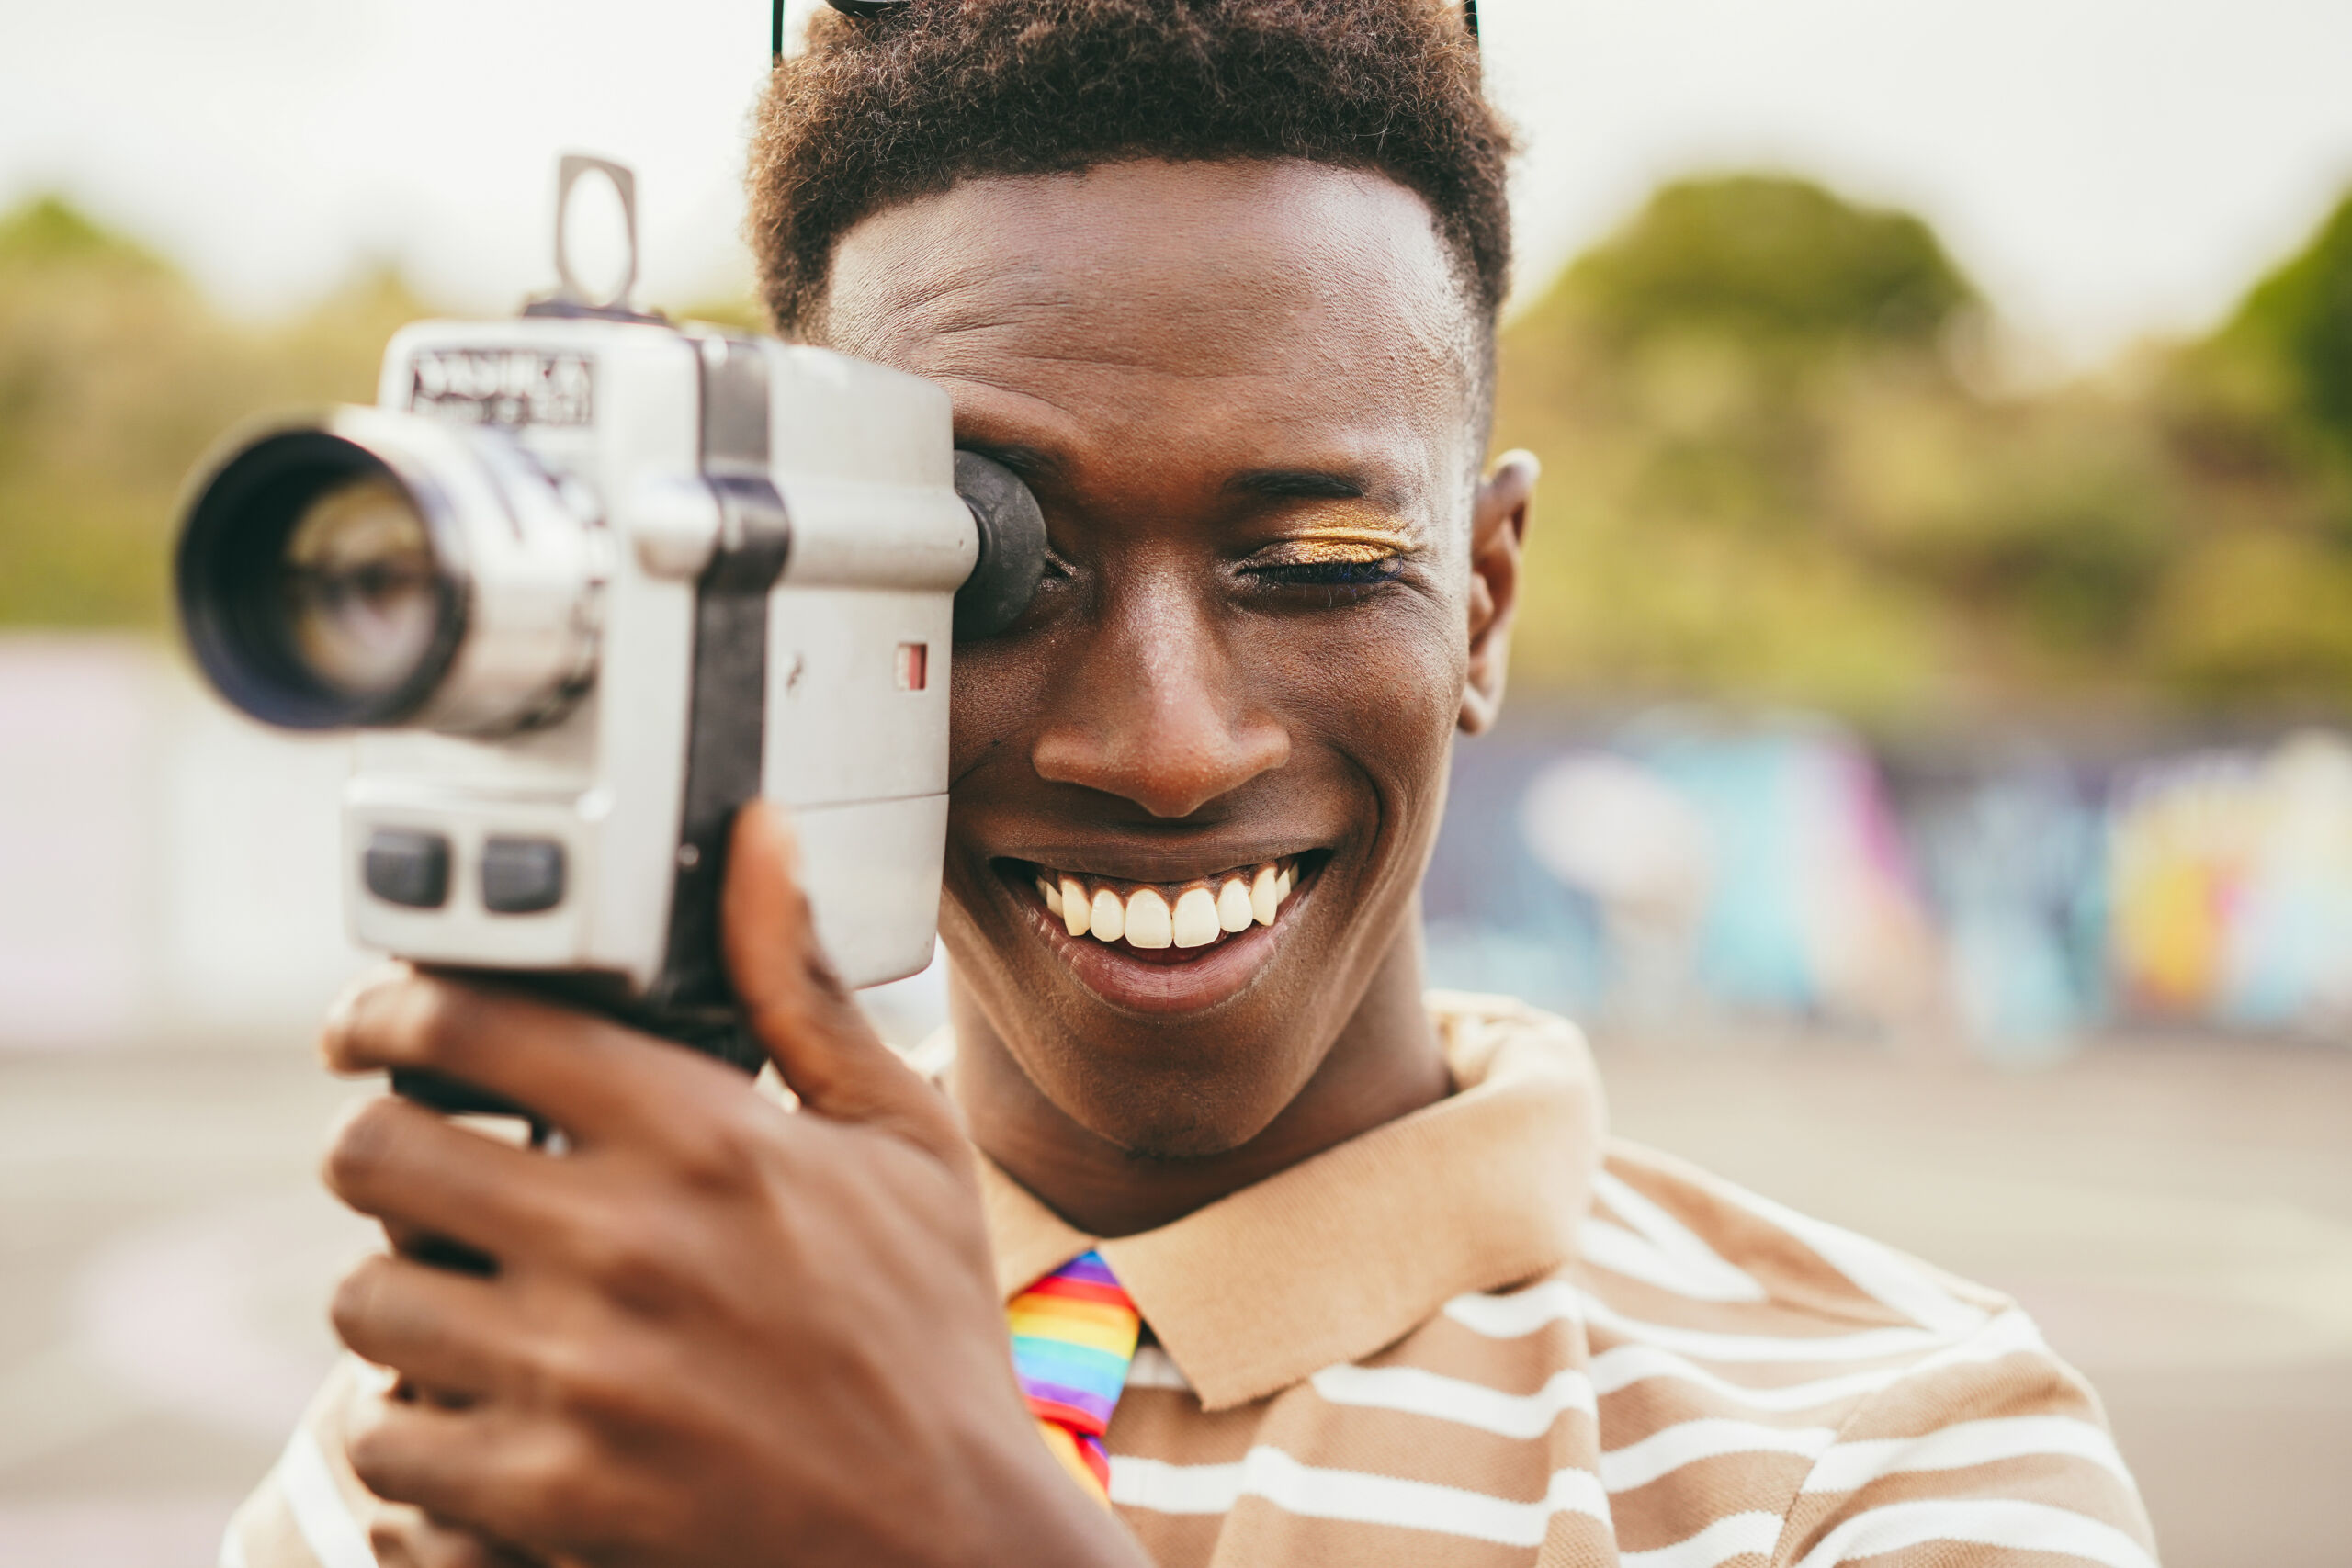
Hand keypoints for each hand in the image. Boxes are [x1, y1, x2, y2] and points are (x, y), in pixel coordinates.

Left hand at [319, 802, 1144, 1567]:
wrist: (946, 1538)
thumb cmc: (928, 1331)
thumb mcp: (899, 1139)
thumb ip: (802, 986)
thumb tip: (762, 835)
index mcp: (705, 1134)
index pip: (469, 1023)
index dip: (386, 1011)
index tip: (368, 1026)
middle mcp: (626, 1242)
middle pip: (374, 1154)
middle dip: (382, 1152)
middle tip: (420, 1171)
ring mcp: (579, 1376)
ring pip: (365, 1302)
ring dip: (401, 1297)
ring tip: (466, 1304)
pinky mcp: (547, 1496)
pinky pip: (388, 1442)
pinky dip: (418, 1431)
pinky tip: (488, 1414)